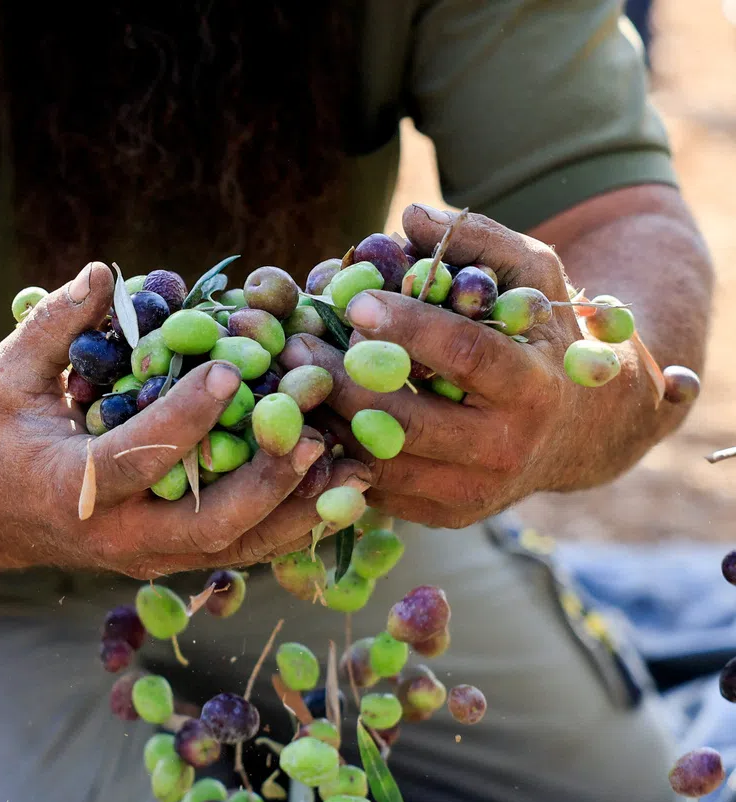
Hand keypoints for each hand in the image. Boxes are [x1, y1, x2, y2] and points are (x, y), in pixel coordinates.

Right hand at [0, 262, 367, 576]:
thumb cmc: (5, 435)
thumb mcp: (9, 376)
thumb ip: (54, 327)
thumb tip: (105, 275)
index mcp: (72, 489)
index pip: (138, 457)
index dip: (188, 416)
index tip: (236, 369)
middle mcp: (117, 536)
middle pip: (207, 526)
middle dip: (267, 480)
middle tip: (316, 431)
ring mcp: (151, 557)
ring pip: (238, 548)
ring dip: (301, 510)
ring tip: (358, 466)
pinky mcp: (176, 560)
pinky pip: (243, 550)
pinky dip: (294, 523)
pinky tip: (341, 489)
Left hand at [283, 206, 662, 528]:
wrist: (584, 432)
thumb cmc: (547, 341)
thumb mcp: (536, 281)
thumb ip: (481, 242)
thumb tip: (411, 215)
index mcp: (532, 389)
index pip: (464, 356)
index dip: (408, 328)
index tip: (354, 303)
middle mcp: (504, 451)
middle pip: (406, 422)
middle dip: (344, 382)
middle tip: (296, 345)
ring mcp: (472, 494)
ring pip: (381, 463)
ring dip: (327, 422)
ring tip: (289, 379)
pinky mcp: (443, 516)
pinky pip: (376, 490)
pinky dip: (337, 455)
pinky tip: (309, 417)